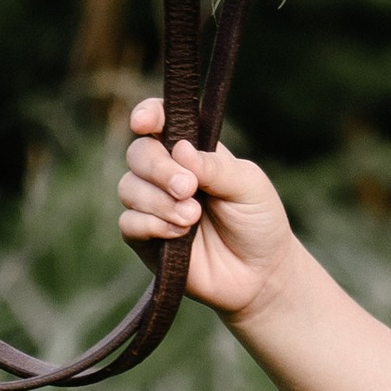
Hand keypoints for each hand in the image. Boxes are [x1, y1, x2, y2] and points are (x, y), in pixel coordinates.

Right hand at [117, 99, 296, 318]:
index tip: (144, 123)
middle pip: (139, 153)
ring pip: (129, 188)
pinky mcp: (146, 239)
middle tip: (188, 187)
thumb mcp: (248, 186)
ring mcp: (154, 206)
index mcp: (193, 152)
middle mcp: (168, 174)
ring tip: (193, 217)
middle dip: (159, 168)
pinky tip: (180, 234)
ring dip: (159, 201)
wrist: (261, 275)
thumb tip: (180, 149)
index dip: (148, 115)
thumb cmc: (259, 222)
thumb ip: (215, 167)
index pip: (161, 121)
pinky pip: (129, 223)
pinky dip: (152, 225)